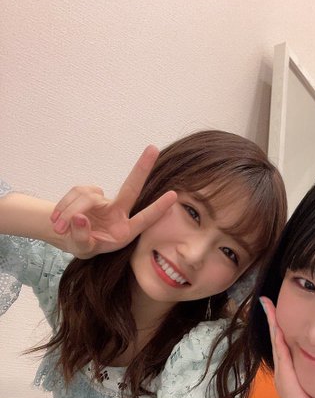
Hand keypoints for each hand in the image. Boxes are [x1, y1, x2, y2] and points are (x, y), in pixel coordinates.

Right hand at [50, 145, 176, 257]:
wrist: (69, 237)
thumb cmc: (85, 245)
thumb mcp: (83, 249)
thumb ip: (82, 236)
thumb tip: (79, 217)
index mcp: (125, 231)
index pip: (144, 219)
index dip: (157, 208)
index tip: (173, 196)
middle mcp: (119, 213)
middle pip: (131, 187)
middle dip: (142, 168)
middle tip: (153, 148)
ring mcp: (104, 201)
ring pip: (86, 197)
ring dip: (68, 211)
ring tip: (58, 227)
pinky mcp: (89, 192)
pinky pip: (75, 193)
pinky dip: (63, 206)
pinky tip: (58, 219)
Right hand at [260, 296, 314, 397]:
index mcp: (292, 372)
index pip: (284, 343)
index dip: (280, 325)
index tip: (276, 308)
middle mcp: (284, 371)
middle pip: (276, 338)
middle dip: (272, 318)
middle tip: (265, 299)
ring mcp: (284, 375)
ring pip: (276, 342)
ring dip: (272, 323)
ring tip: (267, 305)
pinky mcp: (287, 380)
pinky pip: (281, 354)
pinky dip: (277, 338)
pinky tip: (276, 325)